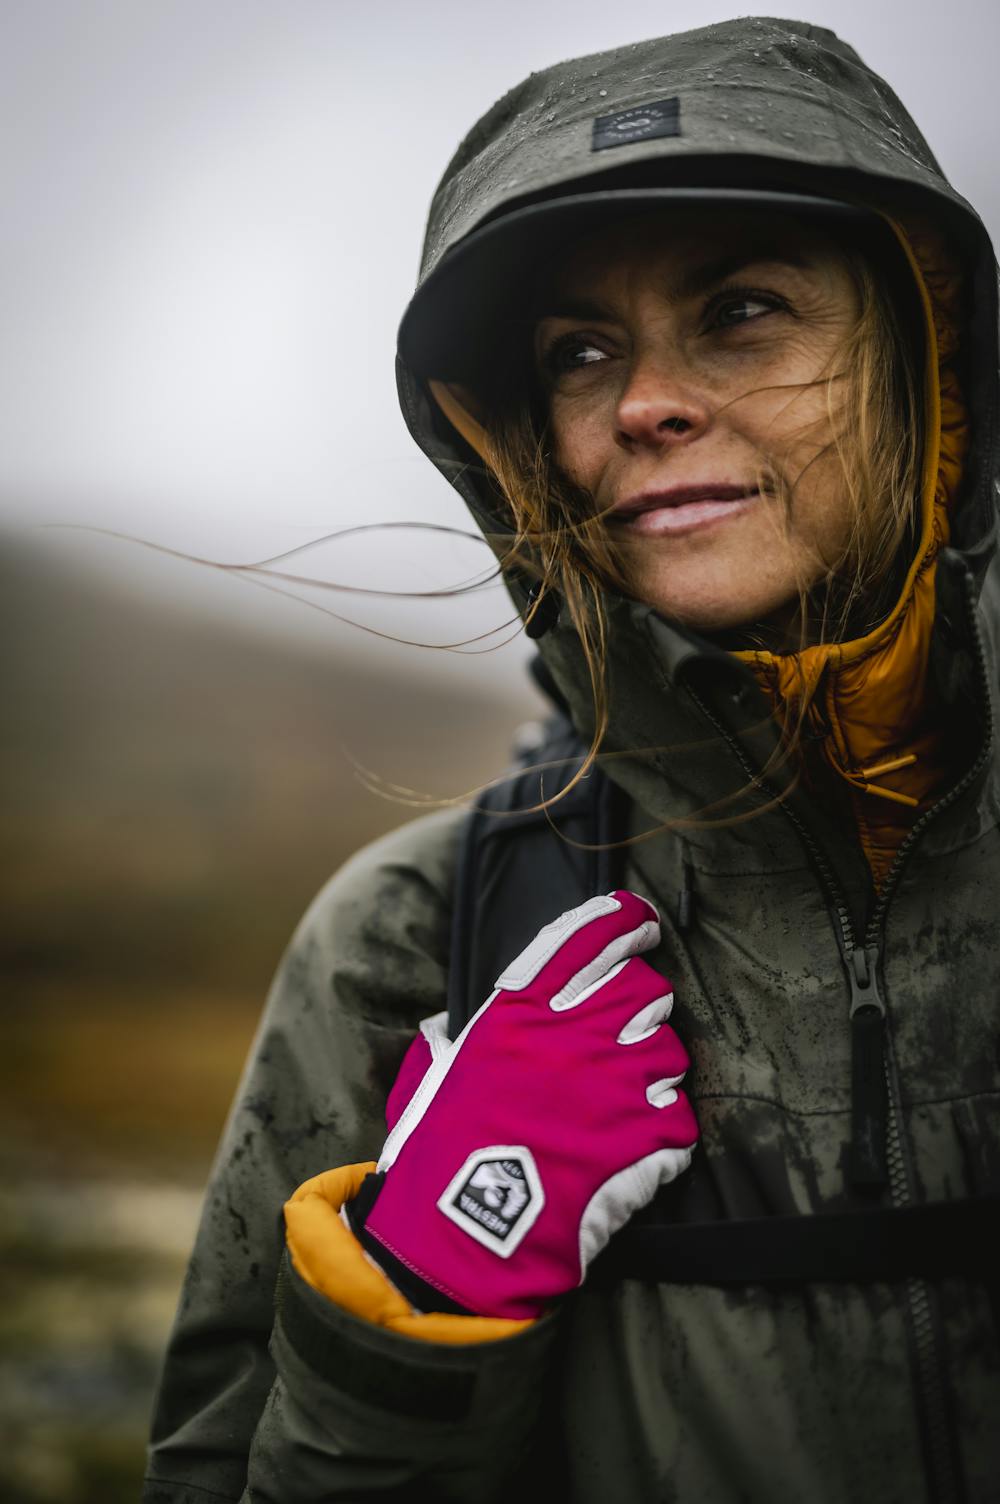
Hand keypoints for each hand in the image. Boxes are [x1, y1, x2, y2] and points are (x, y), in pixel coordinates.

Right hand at [351, 891, 698, 1319]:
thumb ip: (449, 1040)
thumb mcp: (433, 1075)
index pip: (589, 936)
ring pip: (670, 1050)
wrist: (465, 1230)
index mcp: (521, 1008)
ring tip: (623, 1102)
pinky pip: (679, 1116)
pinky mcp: (649, 1133)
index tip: (643, 924)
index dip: (626, 922)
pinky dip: (662, 1132)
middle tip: (623, 1036)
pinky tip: (632, 1149)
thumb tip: (443, 1027)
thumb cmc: (438, 1152)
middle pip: (645, 987)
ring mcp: (619, 1079)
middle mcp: (577, 1030)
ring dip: (653, 1070)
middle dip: (642, 1005)